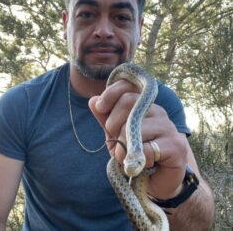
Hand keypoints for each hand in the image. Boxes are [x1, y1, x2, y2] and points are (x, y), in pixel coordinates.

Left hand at [89, 79, 187, 199]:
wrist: (156, 182)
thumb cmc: (134, 155)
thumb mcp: (115, 136)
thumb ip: (105, 119)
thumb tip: (92, 100)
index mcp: (144, 106)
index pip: (129, 85)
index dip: (111, 92)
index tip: (100, 107)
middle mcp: (158, 111)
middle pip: (129, 100)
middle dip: (113, 122)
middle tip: (115, 140)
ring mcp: (168, 127)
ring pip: (135, 127)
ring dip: (122, 148)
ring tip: (125, 159)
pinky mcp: (176, 146)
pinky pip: (146, 149)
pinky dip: (136, 161)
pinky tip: (142, 166)